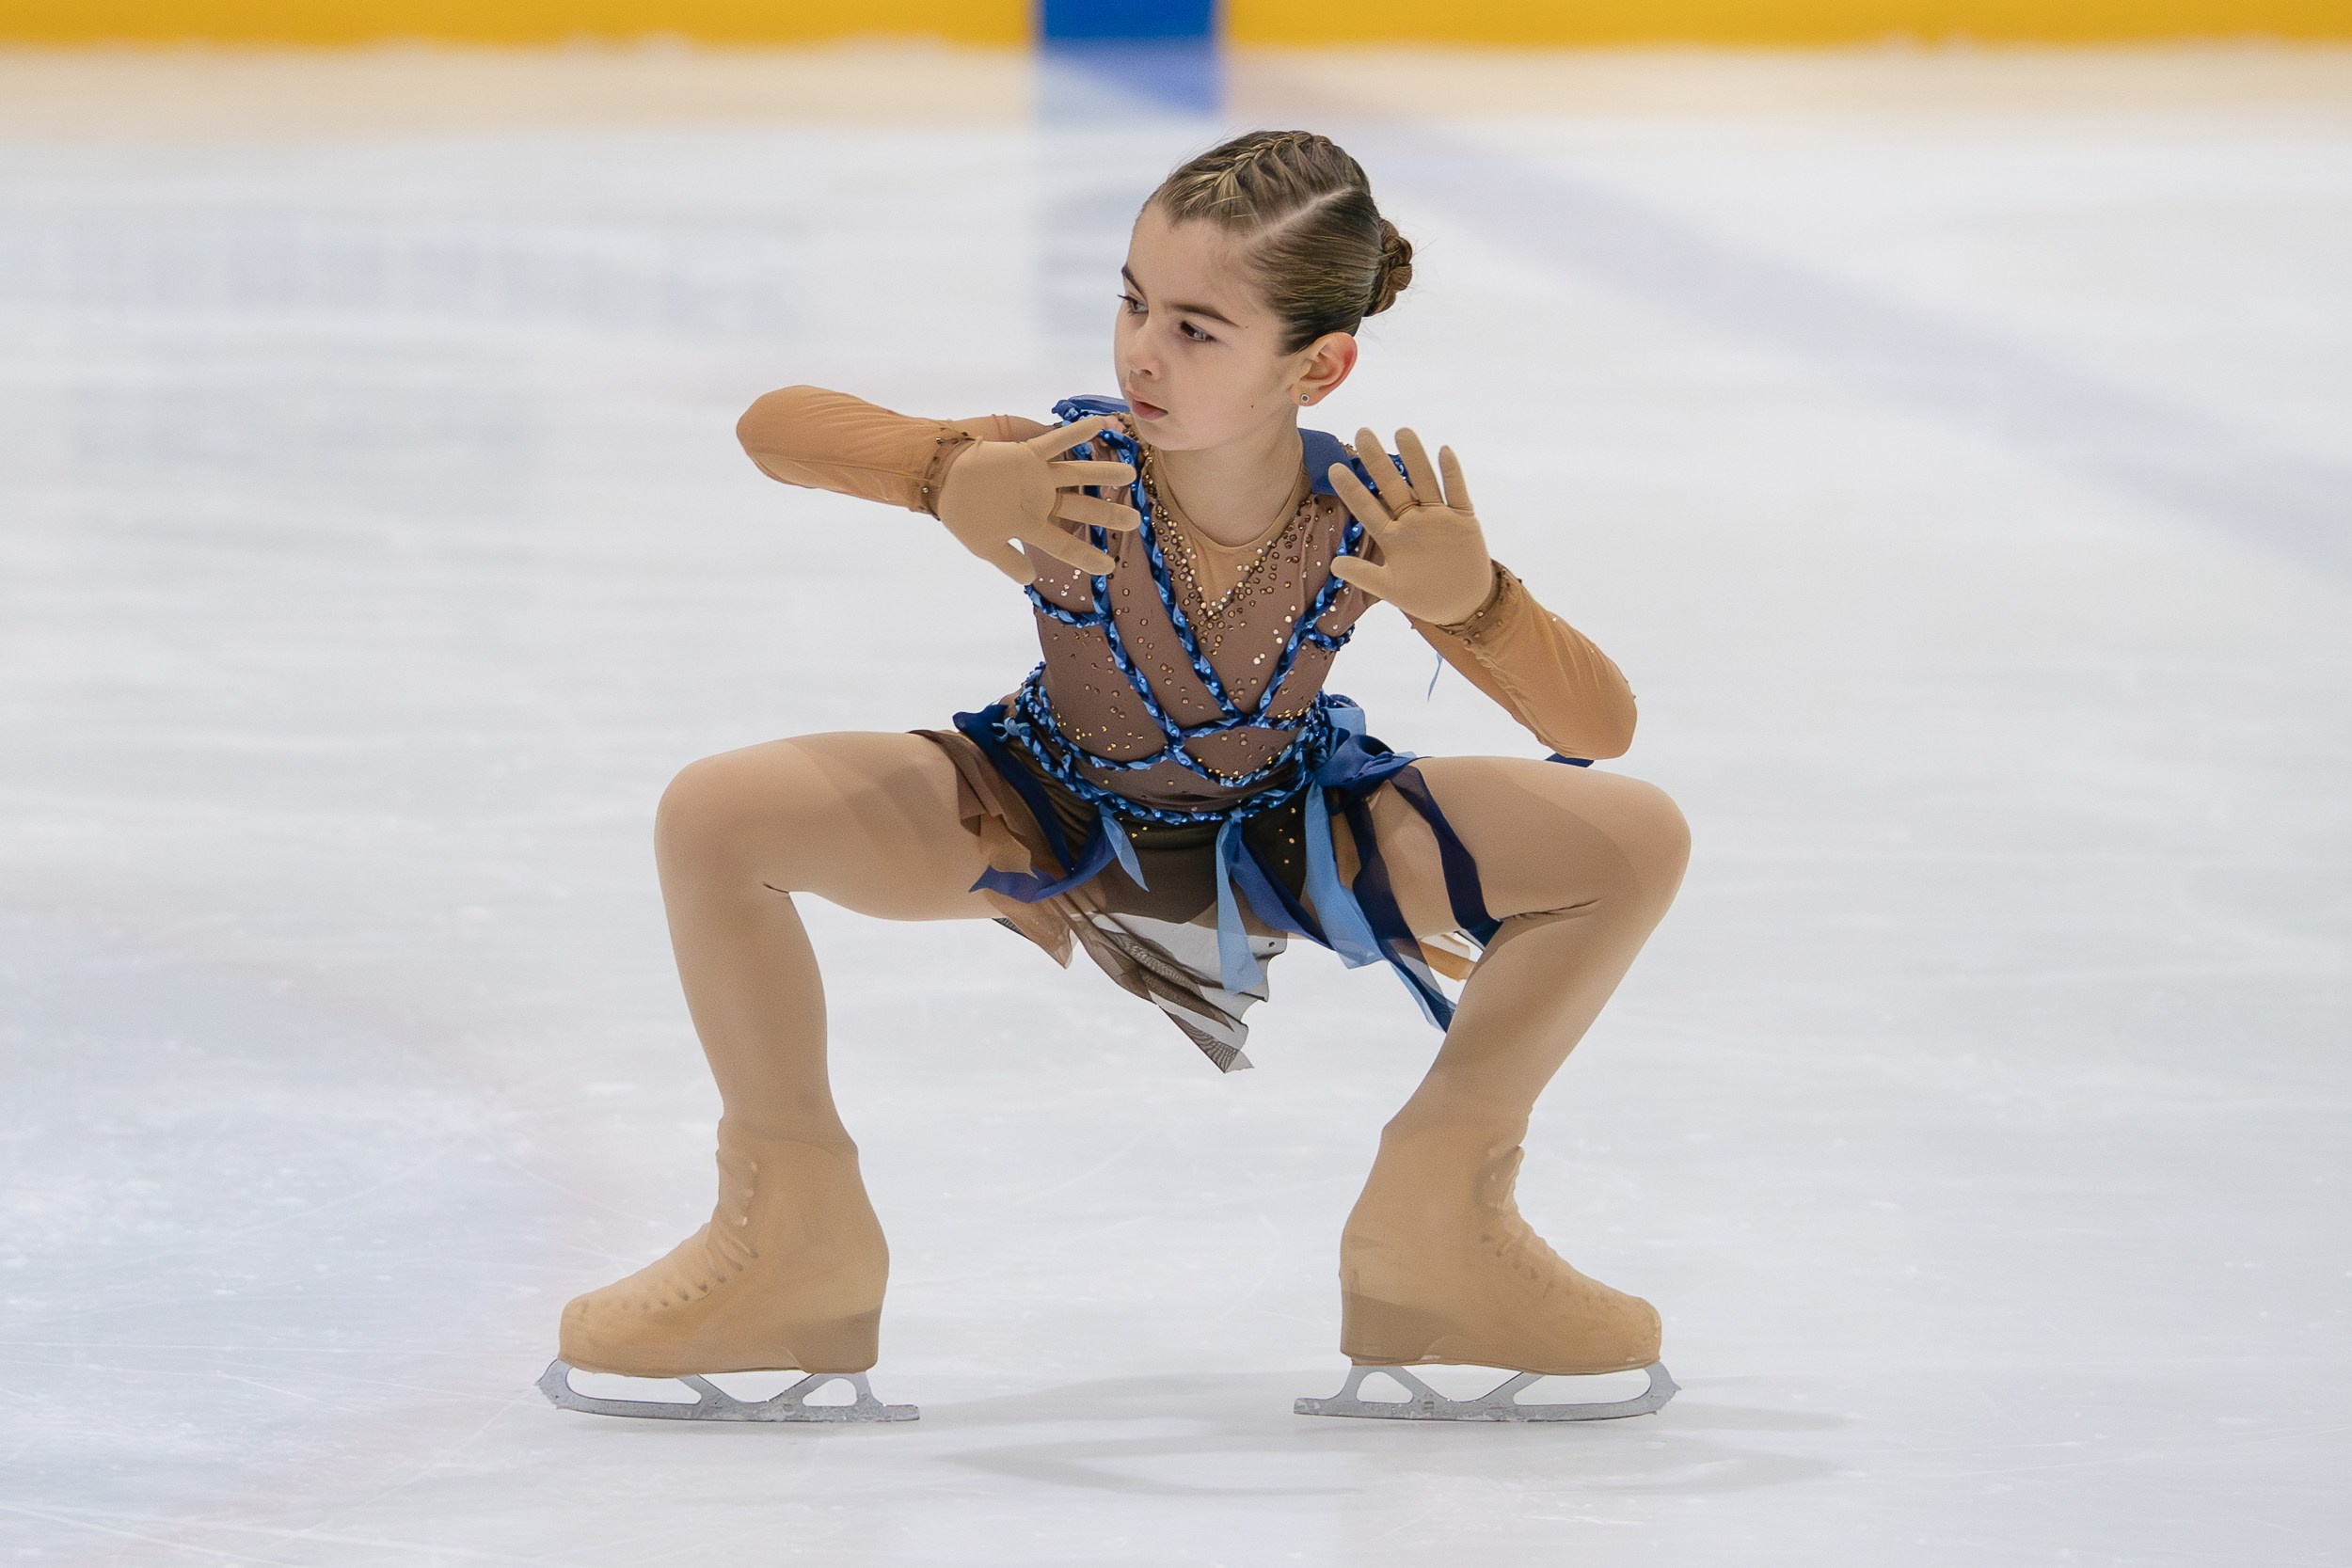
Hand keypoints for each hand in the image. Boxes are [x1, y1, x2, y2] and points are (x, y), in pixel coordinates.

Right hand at [936, 415, 1138, 582]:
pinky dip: (1076, 433)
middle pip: (1082, 509)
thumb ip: (1008, 561)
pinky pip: (1056, 441)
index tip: (1109, 567)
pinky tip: (1099, 425)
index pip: (1065, 545)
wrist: (940, 479)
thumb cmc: (961, 512)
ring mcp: (1037, 477)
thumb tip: (1030, 580)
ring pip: (1078, 475)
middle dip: (1108, 514)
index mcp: (1031, 525)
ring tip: (1130, 474)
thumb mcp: (984, 545)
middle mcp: (1040, 501)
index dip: (1087, 555)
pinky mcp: (1028, 454)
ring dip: (1103, 474)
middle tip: (1134, 520)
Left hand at [1325, 428, 1494, 624]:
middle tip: (1362, 433)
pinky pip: (1456, 493)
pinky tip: (1444, 451)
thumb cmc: (1423, 596)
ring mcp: (1438, 517)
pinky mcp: (1463, 520)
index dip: (1352, 490)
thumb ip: (1365, 576)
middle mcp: (1412, 521)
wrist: (1462, 604)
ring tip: (1402, 432)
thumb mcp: (1391, 589)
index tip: (1334, 468)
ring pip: (1424, 482)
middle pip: (1393, 485)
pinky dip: (1451, 474)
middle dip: (1378, 461)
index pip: (1368, 508)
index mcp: (1392, 537)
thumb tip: (1334, 565)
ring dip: (1415, 458)